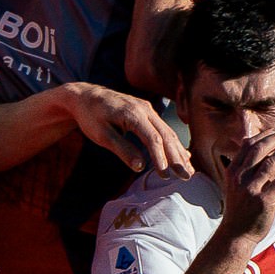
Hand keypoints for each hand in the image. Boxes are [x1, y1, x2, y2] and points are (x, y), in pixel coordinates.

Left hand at [60, 83, 191, 177]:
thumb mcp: (101, 135)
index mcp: (132, 114)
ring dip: (179, 152)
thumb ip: (122, 150)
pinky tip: (183, 156)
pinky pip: (164, 129)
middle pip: (166, 135)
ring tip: (188, 171)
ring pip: (168, 132)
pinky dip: (174, 144)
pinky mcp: (147, 112)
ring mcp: (147, 109)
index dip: (160, 158)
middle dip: (177, 158)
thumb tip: (139, 167)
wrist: (86, 96)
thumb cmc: (91, 117)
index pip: (152, 139)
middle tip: (185, 177)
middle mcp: (144, 109)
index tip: (165, 176)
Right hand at [220, 130, 274, 243]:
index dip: (264, 135)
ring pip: (272, 162)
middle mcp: (240, 178)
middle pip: (260, 149)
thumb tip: (256, 150)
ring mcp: (252, 189)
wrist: (236, 235)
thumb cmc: (238, 209)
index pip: (248, 146)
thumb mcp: (235, 185)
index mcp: (233, 171)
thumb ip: (245, 168)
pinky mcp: (264, 200)